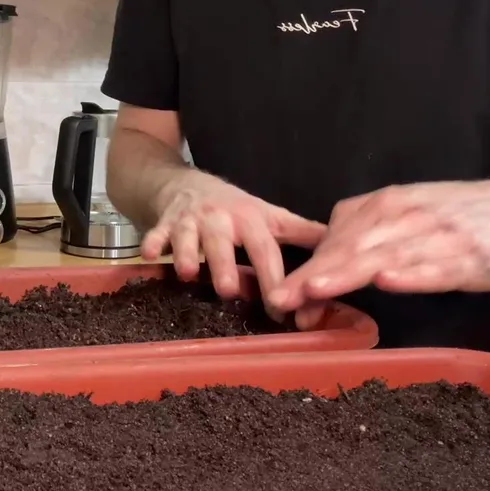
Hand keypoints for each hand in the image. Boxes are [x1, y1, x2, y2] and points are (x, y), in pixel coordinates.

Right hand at [143, 170, 329, 324]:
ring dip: (186, 254)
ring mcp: (190, 219)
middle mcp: (221, 218)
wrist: (183, 183)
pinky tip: (148, 256)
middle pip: (225, 243)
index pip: (266, 250)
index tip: (282, 307)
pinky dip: (151, 242)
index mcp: (251, 219)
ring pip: (188, 237)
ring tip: (186, 274)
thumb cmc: (231, 206)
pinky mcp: (165, 221)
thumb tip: (341, 245)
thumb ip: (300, 232)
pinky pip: (156, 232)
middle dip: (225, 265)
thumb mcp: (267, 214)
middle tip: (230, 291)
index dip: (274, 277)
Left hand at [268, 178, 489, 311]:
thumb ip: (366, 232)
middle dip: (313, 276)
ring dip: (347, 272)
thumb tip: (324, 261)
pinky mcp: (469, 257)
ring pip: (384, 256)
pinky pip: (435, 266)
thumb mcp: (406, 210)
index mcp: (385, 205)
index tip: (281, 298)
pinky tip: (388, 281)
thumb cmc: (460, 215)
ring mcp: (437, 236)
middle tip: (281, 301)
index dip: (308, 270)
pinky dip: (411, 274)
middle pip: (350, 249)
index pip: (336, 239)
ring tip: (315, 289)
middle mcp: (405, 216)